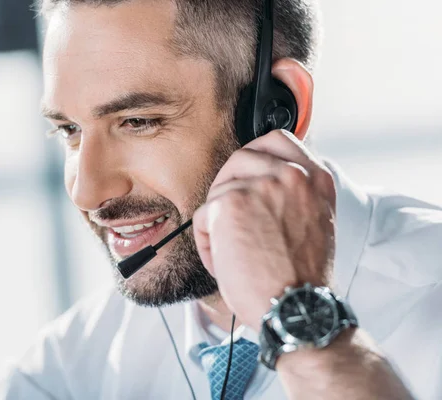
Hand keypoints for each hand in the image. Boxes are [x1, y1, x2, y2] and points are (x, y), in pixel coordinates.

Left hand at [193, 130, 335, 331]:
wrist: (295, 307)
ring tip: (233, 251)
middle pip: (241, 158)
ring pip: (219, 189)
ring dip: (218, 221)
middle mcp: (292, 175)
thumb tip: (258, 182)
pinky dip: (207, 242)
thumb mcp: (314, 223)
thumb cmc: (300, 277)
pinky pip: (203, 216)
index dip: (256, 155)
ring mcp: (261, 185)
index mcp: (315, 179)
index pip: (278, 140)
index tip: (246, 176)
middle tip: (232, 223)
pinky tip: (225, 262)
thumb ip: (293, 195)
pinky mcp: (231, 202)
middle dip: (229, 189)